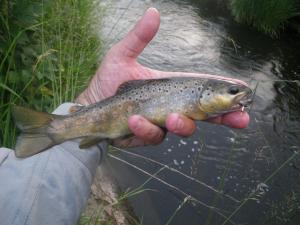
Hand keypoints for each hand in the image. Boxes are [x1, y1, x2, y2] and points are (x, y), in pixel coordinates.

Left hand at [76, 8, 249, 147]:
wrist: (90, 107)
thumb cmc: (107, 81)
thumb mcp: (122, 56)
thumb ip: (139, 38)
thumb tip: (153, 12)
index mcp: (170, 87)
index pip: (201, 87)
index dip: (222, 89)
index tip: (242, 89)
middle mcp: (170, 106)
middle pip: (204, 113)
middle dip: (223, 117)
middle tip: (239, 119)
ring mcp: (160, 122)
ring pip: (182, 128)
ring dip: (182, 124)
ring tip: (171, 118)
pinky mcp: (146, 135)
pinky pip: (154, 136)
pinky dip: (147, 129)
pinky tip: (134, 121)